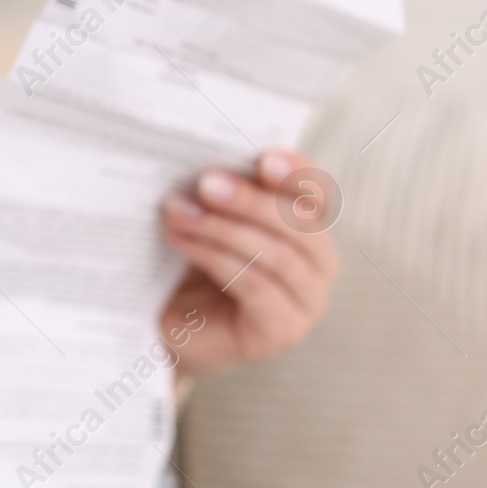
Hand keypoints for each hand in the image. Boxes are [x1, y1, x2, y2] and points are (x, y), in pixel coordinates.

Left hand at [158, 148, 339, 386]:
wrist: (168, 326)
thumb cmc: (190, 264)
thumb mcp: (207, 219)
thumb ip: (219, 190)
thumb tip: (205, 158)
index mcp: (307, 229)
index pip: (318, 195)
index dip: (297, 173)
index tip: (265, 156)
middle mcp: (319, 266)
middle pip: (301, 224)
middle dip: (251, 200)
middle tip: (205, 182)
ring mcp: (306, 303)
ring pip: (277, 255)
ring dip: (222, 228)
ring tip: (178, 210)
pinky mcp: (283, 331)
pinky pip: (256, 286)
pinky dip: (215, 257)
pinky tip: (181, 240)